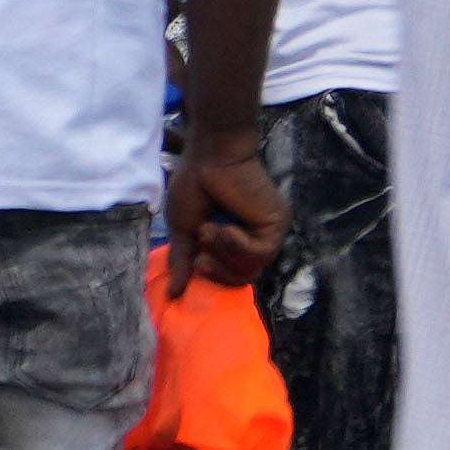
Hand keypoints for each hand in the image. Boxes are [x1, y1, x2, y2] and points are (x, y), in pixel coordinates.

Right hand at [172, 131, 285, 293]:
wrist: (212, 155)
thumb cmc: (196, 184)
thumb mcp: (184, 229)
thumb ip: (183, 261)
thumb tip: (172, 295)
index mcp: (234, 240)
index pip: (229, 276)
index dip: (211, 278)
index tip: (194, 265)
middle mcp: (254, 237)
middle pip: (241, 278)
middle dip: (217, 271)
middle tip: (200, 256)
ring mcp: (267, 231)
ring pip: (250, 270)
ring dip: (223, 253)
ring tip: (209, 230)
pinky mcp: (276, 224)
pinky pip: (259, 254)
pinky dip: (237, 246)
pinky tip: (225, 228)